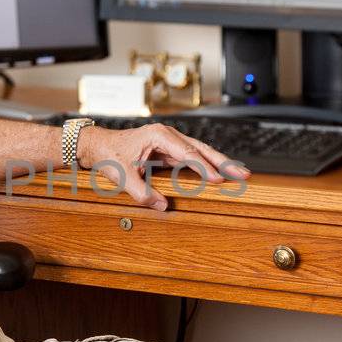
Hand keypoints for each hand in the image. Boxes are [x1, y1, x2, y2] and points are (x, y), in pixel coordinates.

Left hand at [79, 123, 248, 210]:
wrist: (98, 145)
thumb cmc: (109, 155)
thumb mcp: (122, 176)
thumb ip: (141, 192)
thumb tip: (162, 206)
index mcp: (158, 136)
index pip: (187, 153)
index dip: (204, 167)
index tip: (218, 179)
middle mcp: (167, 135)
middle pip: (201, 149)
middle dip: (223, 162)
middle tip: (243, 173)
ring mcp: (170, 141)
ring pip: (200, 152)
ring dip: (219, 163)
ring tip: (240, 173)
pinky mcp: (169, 149)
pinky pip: (192, 157)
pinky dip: (207, 165)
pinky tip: (220, 173)